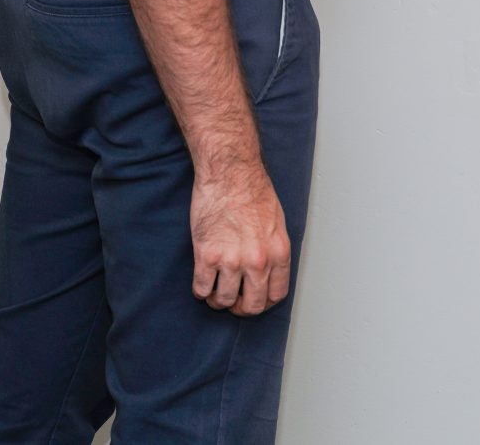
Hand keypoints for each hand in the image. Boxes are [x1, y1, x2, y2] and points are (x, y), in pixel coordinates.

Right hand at [191, 164, 290, 315]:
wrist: (229, 171)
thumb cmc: (252, 190)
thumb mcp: (277, 222)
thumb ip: (273, 250)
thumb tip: (268, 270)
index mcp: (278, 253)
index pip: (276, 295)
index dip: (264, 302)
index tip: (254, 300)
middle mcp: (258, 261)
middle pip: (252, 305)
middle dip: (241, 308)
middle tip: (233, 301)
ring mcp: (232, 260)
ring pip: (224, 300)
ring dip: (218, 299)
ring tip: (215, 290)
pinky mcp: (207, 255)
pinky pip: (202, 288)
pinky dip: (201, 290)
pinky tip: (202, 280)